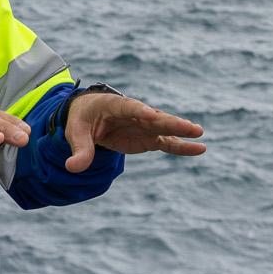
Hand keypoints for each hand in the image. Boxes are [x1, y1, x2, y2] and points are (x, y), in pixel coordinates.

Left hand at [63, 92, 206, 172]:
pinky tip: (199, 149)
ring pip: (164, 128)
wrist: (90, 116)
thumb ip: (79, 149)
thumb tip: (73, 168)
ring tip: (199, 134)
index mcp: (115, 105)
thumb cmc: (82, 119)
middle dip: (170, 122)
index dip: (139, 111)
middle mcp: (135, 113)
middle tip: (190, 127)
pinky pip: (167, 142)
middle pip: (155, 117)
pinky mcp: (148, 138)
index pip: (129, 107)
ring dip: (180, 131)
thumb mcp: (75, 132)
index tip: (151, 115)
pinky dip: (182, 146)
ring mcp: (144, 125)